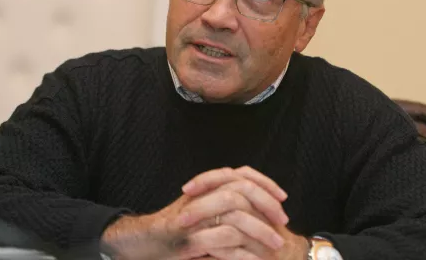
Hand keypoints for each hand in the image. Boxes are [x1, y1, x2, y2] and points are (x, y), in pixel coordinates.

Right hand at [101, 167, 290, 258]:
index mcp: (206, 188)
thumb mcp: (203, 208)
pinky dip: (242, 253)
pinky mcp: (188, 241)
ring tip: (275, 244)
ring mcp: (192, 218)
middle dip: (266, 205)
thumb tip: (261, 203)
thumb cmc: (177, 228)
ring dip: (259, 230)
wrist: (144, 242)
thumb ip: (224, 202)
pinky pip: (222, 242)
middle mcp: (199, 197)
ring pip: (234, 214)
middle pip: (240, 190)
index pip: (241, 174)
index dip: (264, 183)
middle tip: (282, 222)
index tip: (282, 197)